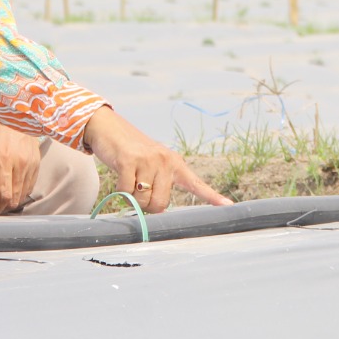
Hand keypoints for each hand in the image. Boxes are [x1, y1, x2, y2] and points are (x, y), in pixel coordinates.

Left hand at [0, 117, 41, 215]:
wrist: (12, 108)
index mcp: (3, 161)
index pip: (4, 196)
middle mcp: (21, 163)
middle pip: (14, 198)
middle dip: (0, 205)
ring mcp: (32, 162)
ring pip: (23, 194)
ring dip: (10, 198)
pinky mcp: (38, 160)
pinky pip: (30, 184)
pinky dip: (19, 189)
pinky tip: (8, 181)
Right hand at [81, 107, 232, 212]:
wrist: (109, 128)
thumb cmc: (132, 153)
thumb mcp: (152, 164)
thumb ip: (160, 184)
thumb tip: (159, 210)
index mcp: (175, 163)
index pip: (196, 183)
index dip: (212, 196)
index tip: (228, 206)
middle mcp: (165, 161)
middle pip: (160, 204)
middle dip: (146, 204)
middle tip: (138, 188)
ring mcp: (148, 159)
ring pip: (142, 200)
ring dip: (131, 197)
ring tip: (129, 177)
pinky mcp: (129, 160)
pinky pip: (125, 192)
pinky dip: (120, 191)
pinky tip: (120, 174)